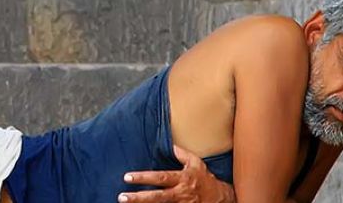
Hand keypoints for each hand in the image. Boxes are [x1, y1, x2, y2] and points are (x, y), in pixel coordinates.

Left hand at [119, 145, 235, 202]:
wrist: (220, 198)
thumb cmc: (205, 179)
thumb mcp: (196, 163)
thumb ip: (182, 154)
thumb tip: (170, 144)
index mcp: (181, 179)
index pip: (160, 178)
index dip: (144, 177)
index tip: (127, 177)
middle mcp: (180, 193)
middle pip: (157, 197)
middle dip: (139, 198)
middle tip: (122, 197)